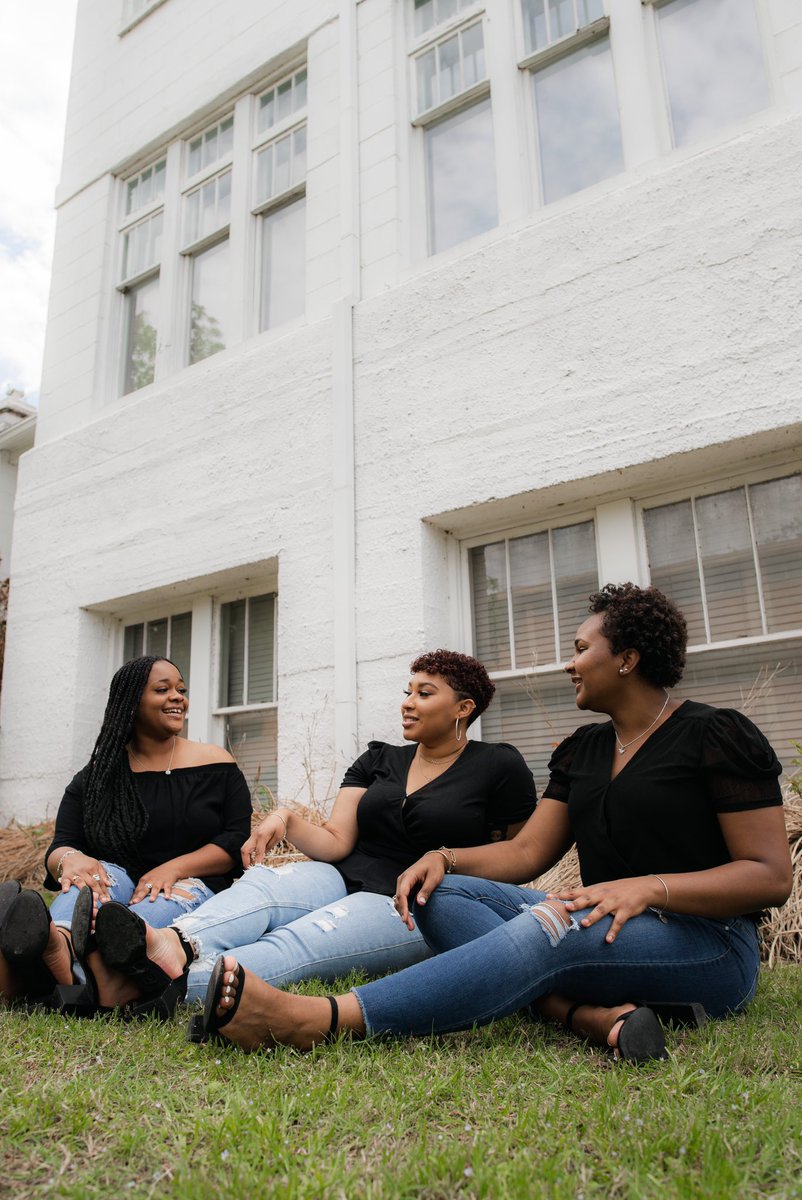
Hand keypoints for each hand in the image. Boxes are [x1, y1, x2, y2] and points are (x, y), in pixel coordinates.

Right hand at [60, 855, 110, 902]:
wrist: (70, 857)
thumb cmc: (85, 863)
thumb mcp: (96, 865)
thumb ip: (103, 875)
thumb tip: (109, 885)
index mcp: (92, 868)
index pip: (99, 881)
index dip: (104, 891)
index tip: (108, 900)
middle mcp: (83, 871)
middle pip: (92, 883)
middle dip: (98, 893)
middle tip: (103, 902)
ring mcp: (74, 874)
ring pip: (80, 883)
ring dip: (85, 892)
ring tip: (90, 900)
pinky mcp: (65, 877)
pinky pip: (65, 882)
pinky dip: (65, 886)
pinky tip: (66, 891)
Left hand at [131, 868, 180, 903]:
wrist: (171, 867)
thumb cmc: (157, 875)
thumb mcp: (147, 879)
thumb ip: (141, 888)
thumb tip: (132, 899)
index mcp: (145, 879)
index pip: (138, 889)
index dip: (134, 896)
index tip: (131, 903)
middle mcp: (151, 880)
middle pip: (144, 889)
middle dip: (140, 896)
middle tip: (135, 902)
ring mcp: (160, 881)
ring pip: (155, 888)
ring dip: (153, 894)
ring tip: (151, 900)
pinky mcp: (168, 882)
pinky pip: (167, 888)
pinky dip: (167, 893)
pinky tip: (167, 898)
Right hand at [241, 812, 289, 868]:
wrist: (277, 817)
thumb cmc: (279, 826)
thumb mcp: (279, 836)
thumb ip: (270, 845)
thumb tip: (262, 856)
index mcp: (262, 834)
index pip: (259, 850)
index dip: (258, 860)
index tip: (257, 868)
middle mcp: (255, 835)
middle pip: (245, 849)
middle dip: (245, 860)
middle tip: (249, 869)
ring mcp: (252, 836)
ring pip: (244, 848)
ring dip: (245, 858)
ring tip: (250, 867)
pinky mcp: (252, 837)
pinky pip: (247, 847)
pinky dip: (247, 855)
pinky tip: (251, 861)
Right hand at [393, 853, 446, 930]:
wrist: (434, 860)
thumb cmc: (435, 868)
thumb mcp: (434, 878)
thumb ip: (426, 890)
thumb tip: (420, 903)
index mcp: (408, 876)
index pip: (402, 894)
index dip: (403, 908)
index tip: (406, 919)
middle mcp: (402, 880)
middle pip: (399, 900)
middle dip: (403, 914)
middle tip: (410, 927)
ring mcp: (403, 884)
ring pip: (399, 901)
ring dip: (403, 913)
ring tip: (410, 926)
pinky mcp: (406, 888)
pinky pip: (402, 900)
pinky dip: (405, 909)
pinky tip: (411, 917)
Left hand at [547, 876, 664, 943]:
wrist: (643, 887)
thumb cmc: (617, 889)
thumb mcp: (601, 889)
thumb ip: (586, 895)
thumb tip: (567, 900)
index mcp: (595, 890)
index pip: (575, 891)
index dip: (562, 895)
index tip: (548, 898)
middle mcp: (603, 895)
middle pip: (587, 899)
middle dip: (576, 903)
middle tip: (565, 908)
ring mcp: (614, 903)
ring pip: (601, 910)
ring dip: (593, 917)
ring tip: (584, 924)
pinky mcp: (626, 911)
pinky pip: (618, 922)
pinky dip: (613, 931)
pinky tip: (608, 940)